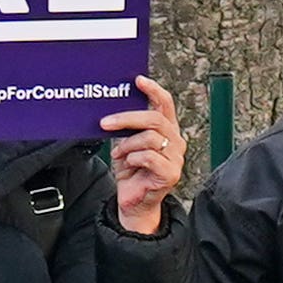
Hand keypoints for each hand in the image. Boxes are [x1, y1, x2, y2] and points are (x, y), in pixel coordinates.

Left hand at [103, 74, 186, 233]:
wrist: (133, 202)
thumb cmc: (131, 173)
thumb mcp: (126, 145)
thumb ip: (127, 129)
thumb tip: (113, 111)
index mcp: (166, 131)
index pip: (165, 104)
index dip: (153, 90)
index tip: (138, 80)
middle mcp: (175, 142)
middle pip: (155, 119)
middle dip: (127, 118)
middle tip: (106, 122)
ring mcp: (176, 158)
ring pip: (150, 138)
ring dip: (128, 144)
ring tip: (119, 154)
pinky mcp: (171, 174)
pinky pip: (149, 156)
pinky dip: (133, 158)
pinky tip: (129, 165)